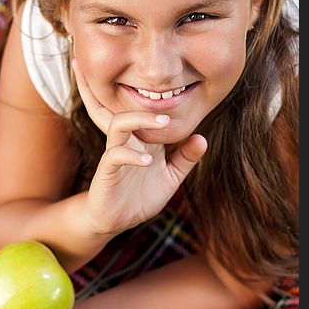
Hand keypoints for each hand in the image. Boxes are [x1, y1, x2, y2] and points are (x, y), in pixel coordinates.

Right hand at [72, 59, 206, 235]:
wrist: (115, 222)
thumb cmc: (140, 196)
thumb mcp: (170, 178)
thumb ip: (185, 159)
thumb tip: (202, 138)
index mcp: (141, 138)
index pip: (142, 110)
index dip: (154, 96)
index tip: (177, 86)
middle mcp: (127, 140)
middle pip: (121, 106)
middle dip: (135, 94)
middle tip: (159, 90)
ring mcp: (114, 153)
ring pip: (118, 123)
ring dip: (140, 119)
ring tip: (163, 123)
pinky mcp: (106, 171)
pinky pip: (115, 155)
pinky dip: (132, 155)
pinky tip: (148, 162)